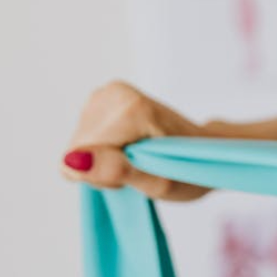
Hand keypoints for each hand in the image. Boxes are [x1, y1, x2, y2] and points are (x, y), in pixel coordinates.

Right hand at [60, 81, 212, 199]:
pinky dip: (103, 150)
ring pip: (78, 146)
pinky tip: (127, 147)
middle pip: (78, 150)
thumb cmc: (188, 168)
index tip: (139, 171)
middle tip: (140, 166)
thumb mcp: (159, 182)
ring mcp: (106, 93)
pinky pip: (82, 138)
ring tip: (137, 156)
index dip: (107, 176)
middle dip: (105, 167)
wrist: (204, 149)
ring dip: (104, 160)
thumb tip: (73, 161)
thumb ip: (115, 171)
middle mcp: (114, 93)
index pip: (81, 159)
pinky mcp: (100, 99)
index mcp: (131, 108)